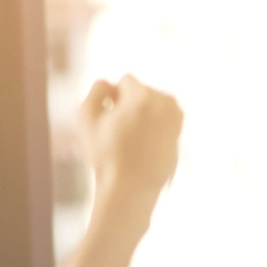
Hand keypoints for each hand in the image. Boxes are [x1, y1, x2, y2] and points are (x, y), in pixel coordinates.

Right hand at [78, 76, 182, 204]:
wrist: (131, 185)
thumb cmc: (106, 153)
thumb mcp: (86, 117)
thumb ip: (96, 89)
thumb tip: (110, 83)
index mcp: (143, 96)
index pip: (126, 81)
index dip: (114, 98)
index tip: (111, 119)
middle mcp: (165, 102)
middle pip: (141, 91)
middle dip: (130, 104)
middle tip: (122, 132)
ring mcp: (176, 116)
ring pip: (152, 102)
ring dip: (142, 112)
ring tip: (133, 137)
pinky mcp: (180, 129)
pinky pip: (161, 115)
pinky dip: (152, 122)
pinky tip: (143, 140)